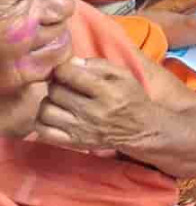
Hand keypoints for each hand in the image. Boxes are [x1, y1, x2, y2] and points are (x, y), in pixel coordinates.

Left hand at [33, 58, 156, 151]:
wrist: (142, 130)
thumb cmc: (132, 98)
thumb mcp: (124, 75)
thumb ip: (99, 65)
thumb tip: (71, 62)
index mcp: (107, 92)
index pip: (69, 74)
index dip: (63, 68)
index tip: (67, 70)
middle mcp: (93, 112)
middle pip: (55, 91)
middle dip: (57, 84)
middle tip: (64, 85)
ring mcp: (82, 130)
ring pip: (46, 111)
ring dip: (49, 102)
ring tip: (59, 100)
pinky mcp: (74, 143)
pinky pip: (44, 131)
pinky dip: (43, 121)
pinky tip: (54, 115)